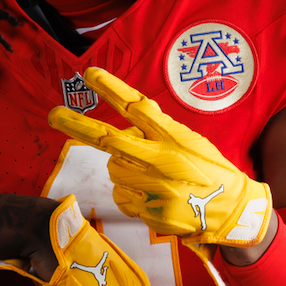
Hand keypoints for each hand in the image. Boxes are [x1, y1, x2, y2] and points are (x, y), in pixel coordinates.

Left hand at [48, 68, 271, 247]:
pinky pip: (122, 197)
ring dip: (123, 170)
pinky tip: (153, 196)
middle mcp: (160, 159)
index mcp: (173, 136)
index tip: (89, 73)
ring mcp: (153, 187)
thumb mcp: (192, 141)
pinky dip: (130, 195)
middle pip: (109, 139)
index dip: (110, 88)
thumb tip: (133, 115)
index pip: (136, 106)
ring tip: (151, 177)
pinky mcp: (149, 211)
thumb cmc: (211, 171)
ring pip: (114, 171)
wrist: (233, 211)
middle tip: (53, 115)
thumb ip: (160, 129)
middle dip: (77, 125)